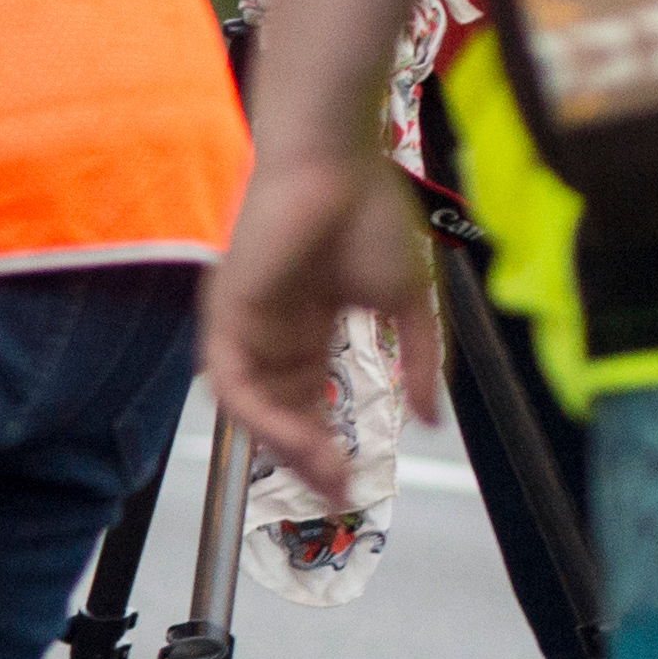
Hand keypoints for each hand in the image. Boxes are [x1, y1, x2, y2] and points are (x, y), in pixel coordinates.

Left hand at [203, 144, 436, 506]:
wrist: (337, 166)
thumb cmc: (370, 216)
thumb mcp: (407, 304)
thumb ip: (418, 361)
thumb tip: (432, 419)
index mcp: (309, 325)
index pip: (309, 400)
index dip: (328, 442)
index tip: (353, 478)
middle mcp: (272, 331)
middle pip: (281, 412)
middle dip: (308, 458)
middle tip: (338, 492)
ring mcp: (246, 324)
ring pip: (255, 406)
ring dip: (287, 446)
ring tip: (325, 474)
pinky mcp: (225, 314)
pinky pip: (234, 382)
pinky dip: (262, 415)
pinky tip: (298, 438)